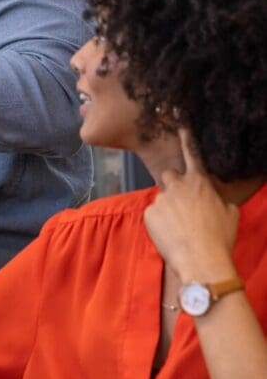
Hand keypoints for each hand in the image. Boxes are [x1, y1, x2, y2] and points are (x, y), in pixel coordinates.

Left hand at [144, 128, 239, 282]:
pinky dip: (159, 223)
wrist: (201, 259)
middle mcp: (178, 185)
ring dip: (168, 208)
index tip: (178, 120)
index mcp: (199, 182)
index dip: (186, 136)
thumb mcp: (230, 213)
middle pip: (169, 175)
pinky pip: (153, 214)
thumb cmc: (220, 236)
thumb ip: (218, 198)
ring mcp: (161, 198)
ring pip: (162, 198)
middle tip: (181, 203)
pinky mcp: (149, 212)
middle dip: (173, 184)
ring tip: (179, 227)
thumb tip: (215, 197)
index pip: (191, 154)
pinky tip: (170, 234)